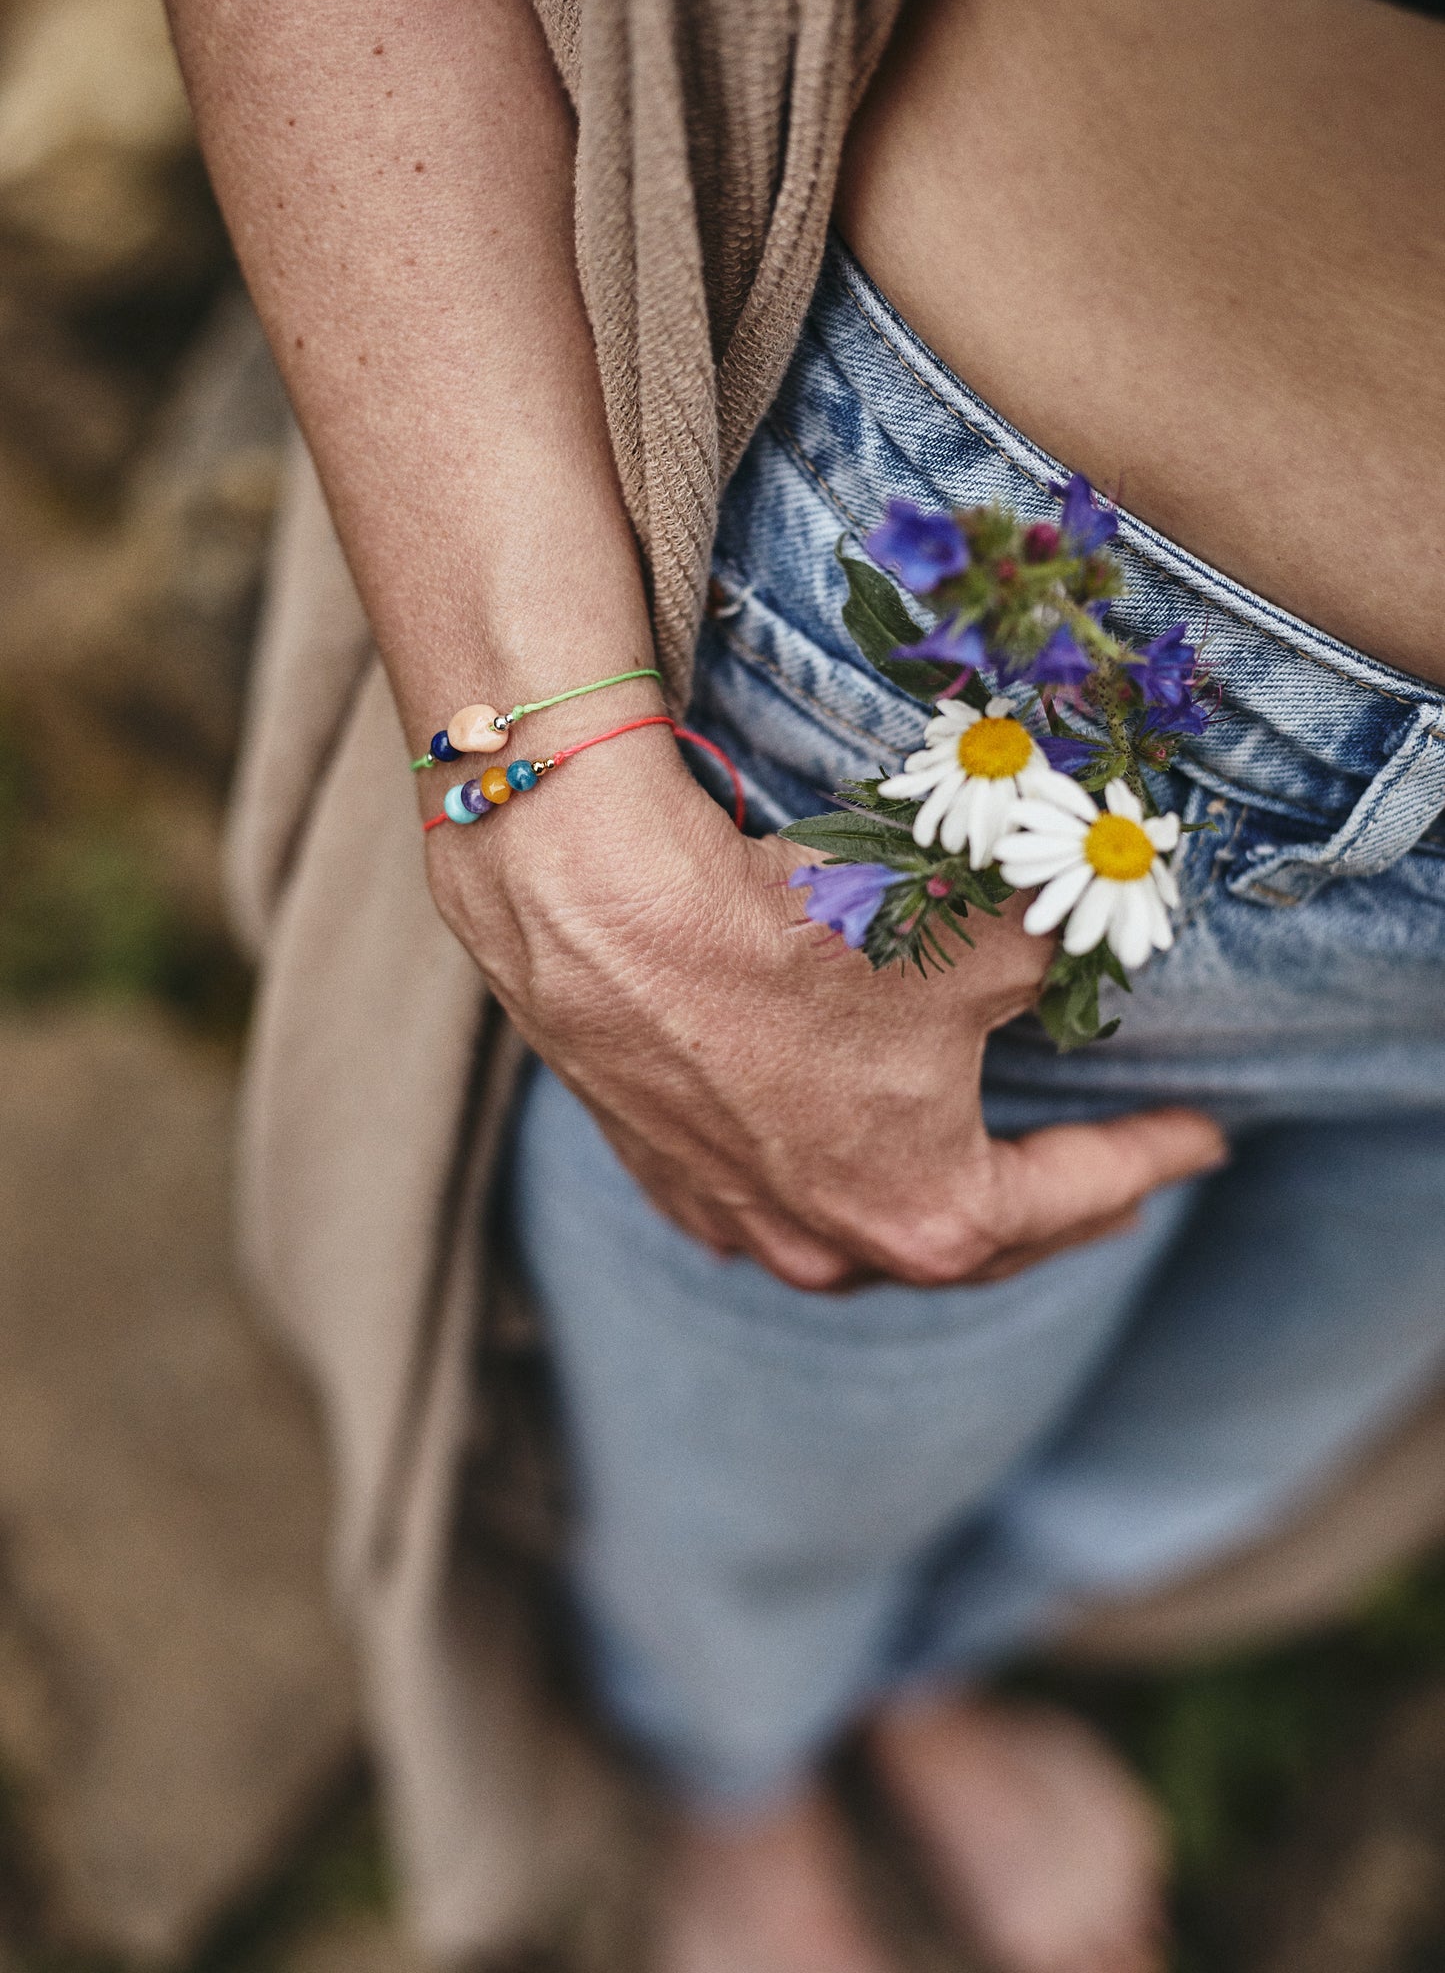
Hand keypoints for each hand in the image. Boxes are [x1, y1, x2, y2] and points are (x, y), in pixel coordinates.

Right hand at [427, 730, 1225, 1291]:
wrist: (604, 908)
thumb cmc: (796, 932)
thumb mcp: (981, 935)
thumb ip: (1057, 957)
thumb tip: (1077, 944)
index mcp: (925, 1211)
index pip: (1074, 1195)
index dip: (1151, 1156)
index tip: (1205, 1139)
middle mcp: (827, 1241)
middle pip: (972, 1244)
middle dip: (1054, 1211)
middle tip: (1113, 1184)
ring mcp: (736, 1217)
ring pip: (861, 1237)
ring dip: (931, 1208)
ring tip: (978, 1180)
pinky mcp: (663, 1172)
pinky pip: (767, 1205)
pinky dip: (821, 1187)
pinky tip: (829, 1160)